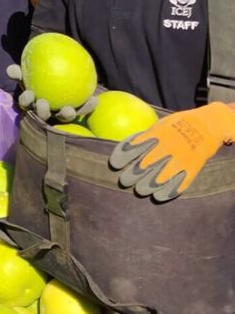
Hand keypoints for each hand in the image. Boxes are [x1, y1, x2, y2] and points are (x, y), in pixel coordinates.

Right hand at [6, 64, 97, 121]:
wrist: (63, 77)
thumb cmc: (42, 75)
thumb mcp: (30, 72)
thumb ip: (22, 71)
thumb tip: (9, 69)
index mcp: (33, 102)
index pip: (26, 103)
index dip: (26, 101)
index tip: (28, 94)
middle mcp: (46, 111)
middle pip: (42, 115)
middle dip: (42, 112)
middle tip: (43, 104)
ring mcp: (61, 115)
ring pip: (63, 118)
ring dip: (65, 114)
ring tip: (69, 110)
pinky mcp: (76, 114)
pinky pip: (82, 111)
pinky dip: (88, 106)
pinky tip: (94, 99)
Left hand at [109, 102, 234, 201]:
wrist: (207, 126)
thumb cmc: (177, 125)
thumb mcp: (159, 125)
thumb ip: (144, 137)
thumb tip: (125, 147)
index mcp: (156, 135)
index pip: (133, 147)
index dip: (122, 157)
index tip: (114, 164)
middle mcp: (166, 148)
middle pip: (143, 167)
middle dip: (131, 176)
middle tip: (125, 181)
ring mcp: (180, 159)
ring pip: (159, 179)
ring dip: (146, 187)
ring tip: (140, 189)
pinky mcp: (191, 169)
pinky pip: (178, 185)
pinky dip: (167, 192)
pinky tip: (158, 196)